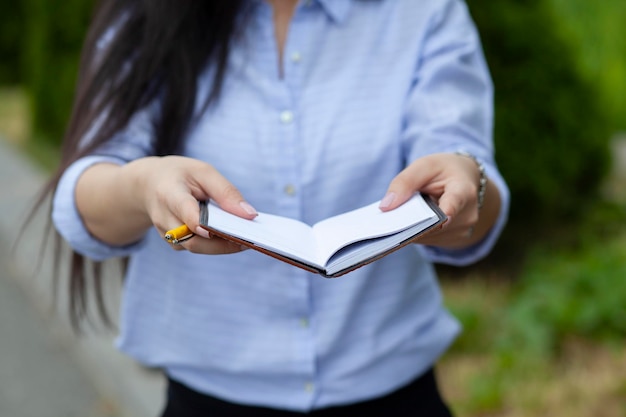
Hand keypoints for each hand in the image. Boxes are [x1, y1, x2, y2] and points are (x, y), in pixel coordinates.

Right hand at [77, 156, 256, 253]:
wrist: (148, 185)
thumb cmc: (181, 175)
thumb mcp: (203, 172)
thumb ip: (226, 192)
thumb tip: (249, 215)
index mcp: (169, 192)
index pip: (183, 211)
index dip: (198, 222)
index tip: (215, 230)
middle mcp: (163, 216)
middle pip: (192, 238)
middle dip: (221, 243)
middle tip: (249, 240)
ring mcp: (166, 233)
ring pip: (196, 247)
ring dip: (222, 246)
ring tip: (246, 239)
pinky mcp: (173, 242)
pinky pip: (197, 247)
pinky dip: (216, 245)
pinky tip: (232, 238)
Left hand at [379, 153, 499, 248]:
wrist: (464, 182)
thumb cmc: (443, 172)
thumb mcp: (425, 166)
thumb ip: (404, 182)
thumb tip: (385, 207)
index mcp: (464, 190)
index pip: (455, 202)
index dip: (448, 211)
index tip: (443, 218)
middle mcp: (467, 214)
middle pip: (433, 224)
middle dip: (411, 220)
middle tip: (390, 215)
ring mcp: (462, 231)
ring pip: (427, 235)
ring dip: (411, 227)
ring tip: (405, 212)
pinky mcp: (454, 240)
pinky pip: (428, 239)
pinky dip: (416, 231)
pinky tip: (411, 221)